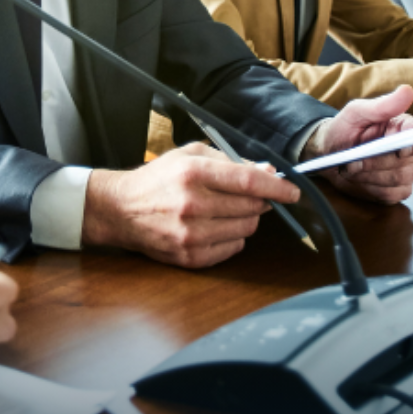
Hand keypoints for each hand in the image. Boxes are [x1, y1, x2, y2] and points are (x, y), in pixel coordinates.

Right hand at [84, 142, 300, 267]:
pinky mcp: (190, 257)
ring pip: (246, 229)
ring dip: (244, 219)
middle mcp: (193, 205)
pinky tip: (214, 227)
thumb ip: (228, 160)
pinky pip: (233, 249)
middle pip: (252, 207)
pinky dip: (232, 238)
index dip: (277, 187)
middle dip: (258, 201)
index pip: (249, 182)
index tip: (292, 190)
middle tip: (249, 196)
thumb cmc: (157, 179)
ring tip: (224, 210)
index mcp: (192, 174)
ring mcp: (191, 235)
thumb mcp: (187, 156)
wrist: (120, 209)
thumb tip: (266, 172)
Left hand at [301, 84, 412, 203]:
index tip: (398, 150)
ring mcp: (404, 172)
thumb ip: (381, 105)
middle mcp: (408, 151)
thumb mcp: (356, 112)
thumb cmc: (344, 128)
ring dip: (369, 176)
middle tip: (353, 159)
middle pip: (406, 164)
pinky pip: (389, 194)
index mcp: (402, 127)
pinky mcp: (395, 189)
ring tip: (351, 167)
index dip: (412, 145)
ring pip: (397, 180)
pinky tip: (358, 179)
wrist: (328, 152)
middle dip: (375, 163)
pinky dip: (370, 188)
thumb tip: (407, 91)